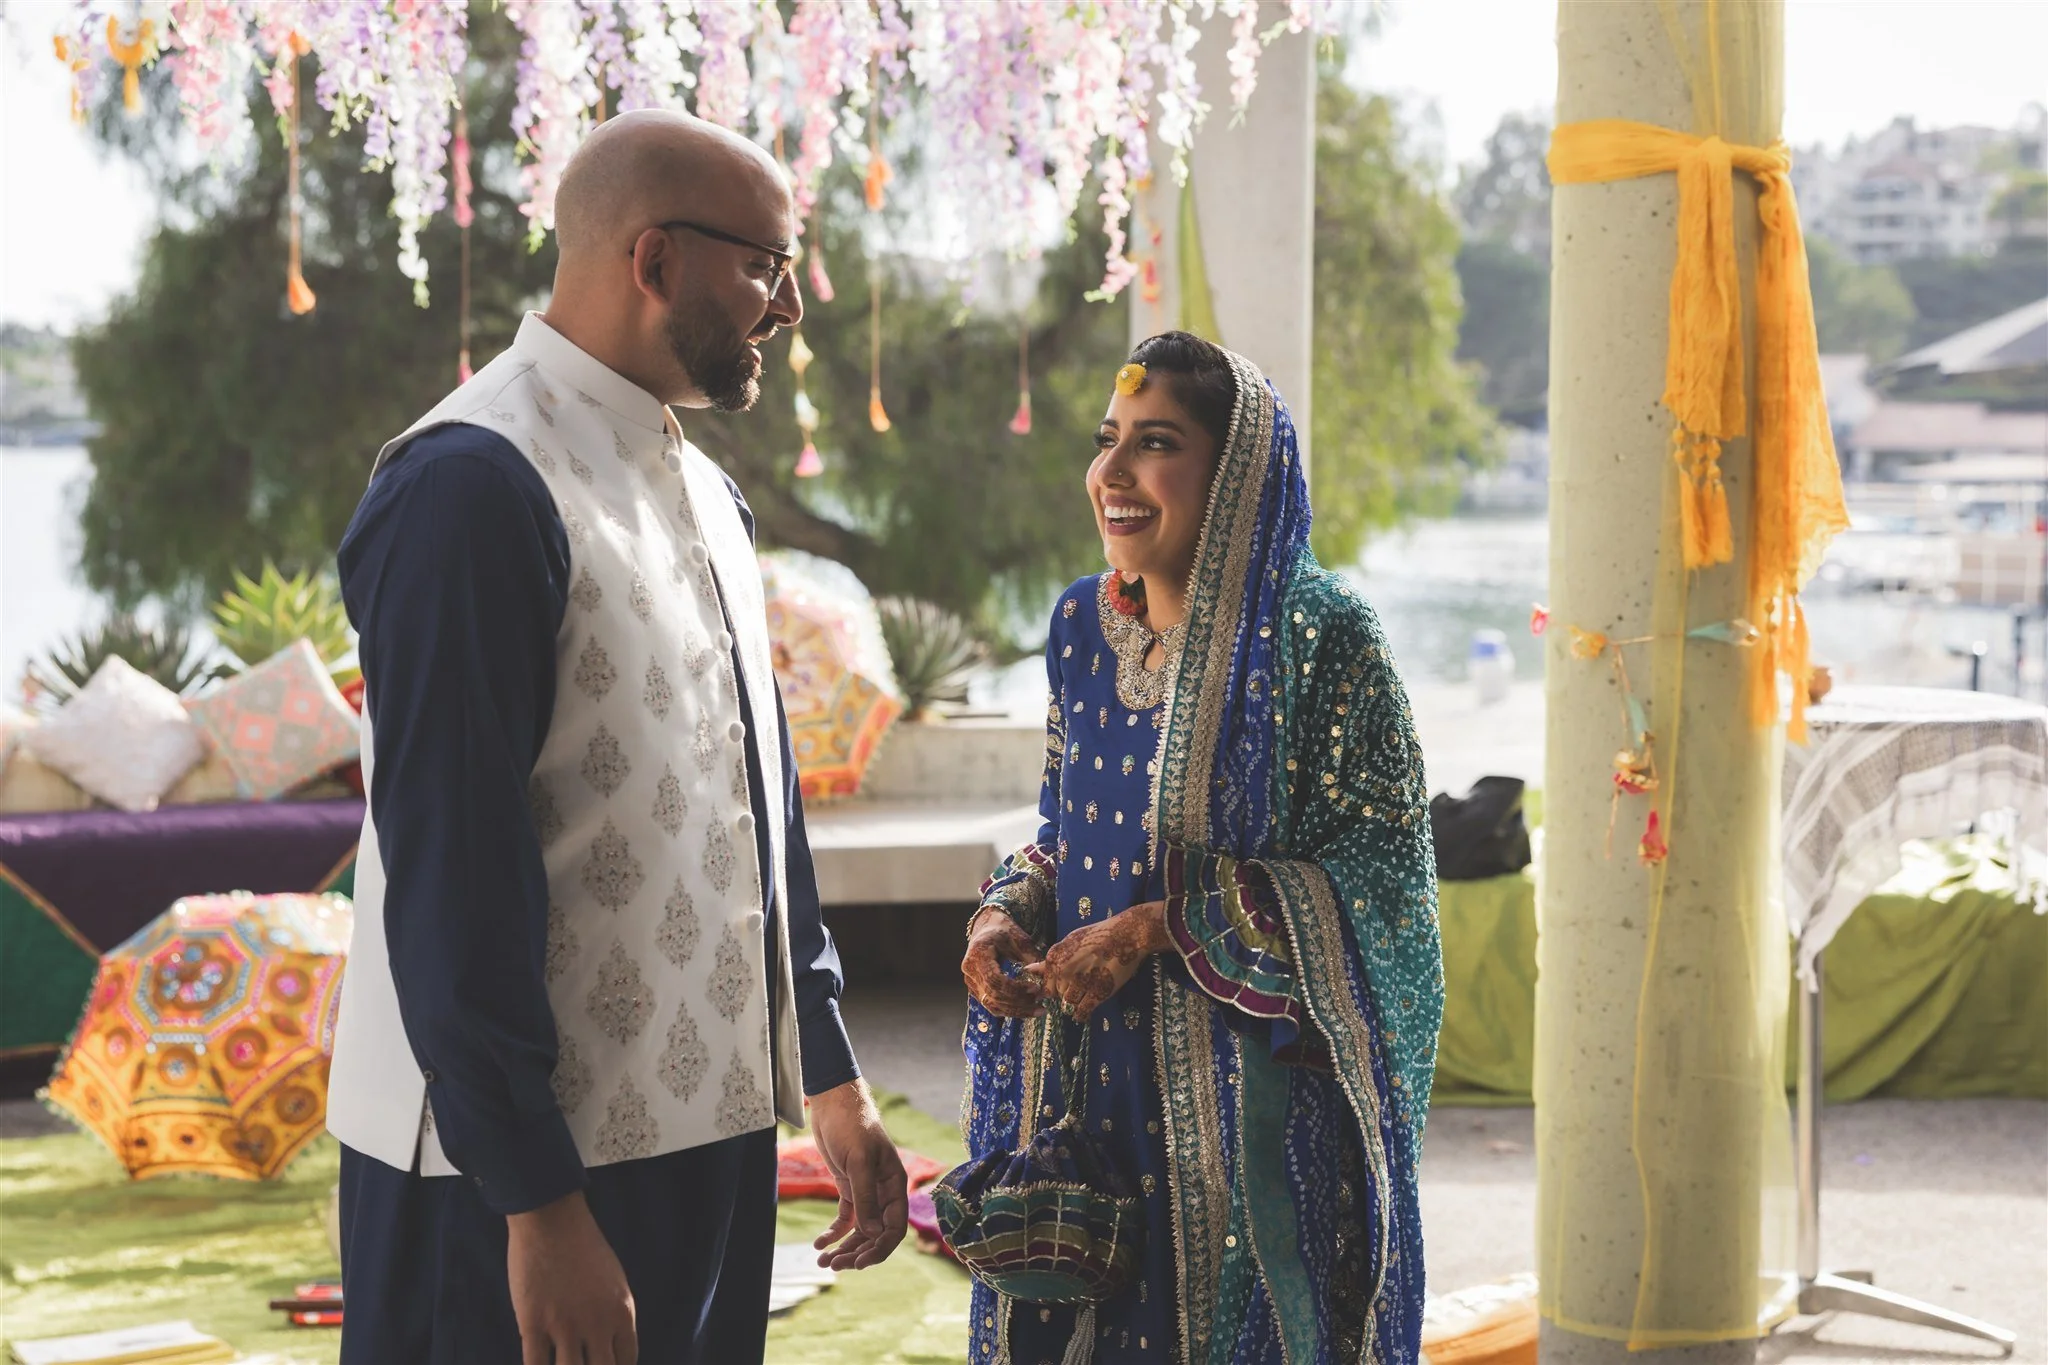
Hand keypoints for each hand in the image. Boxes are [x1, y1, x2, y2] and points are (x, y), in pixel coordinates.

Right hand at [507, 1191, 636, 1364]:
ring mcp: (565, 1327)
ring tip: (561, 1364)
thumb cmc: (584, 1245)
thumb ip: (614, 1314)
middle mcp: (597, 1325)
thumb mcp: (615, 1281)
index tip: (604, 1364)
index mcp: (622, 1313)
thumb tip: (611, 1342)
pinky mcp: (533, 1325)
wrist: (552, 1222)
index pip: (627, 1360)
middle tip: (584, 1364)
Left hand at [808, 1078, 908, 1270]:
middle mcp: (883, 1192)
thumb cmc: (852, 1126)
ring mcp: (865, 1190)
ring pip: (859, 1230)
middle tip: (834, 1266)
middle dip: (857, 1252)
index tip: (860, 1263)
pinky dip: (833, 1233)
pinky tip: (819, 1244)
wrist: (834, 1103)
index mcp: (894, 1185)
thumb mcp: (859, 1161)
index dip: (880, 1249)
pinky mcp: (848, 1186)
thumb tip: (872, 1233)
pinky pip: (845, 1218)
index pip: (894, 1227)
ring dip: (843, 1247)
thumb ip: (866, 1197)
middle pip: (875, 1234)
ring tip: (823, 1262)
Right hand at [961, 907, 1045, 1016]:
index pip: (994, 980)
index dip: (1015, 988)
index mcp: (978, 954)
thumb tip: (1047, 977)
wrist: (987, 928)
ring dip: (1016, 1011)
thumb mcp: (1019, 938)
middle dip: (1019, 1003)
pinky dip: (1010, 1009)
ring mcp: (971, 981)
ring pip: (992, 1005)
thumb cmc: (1003, 930)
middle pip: (993, 996)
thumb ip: (1031, 957)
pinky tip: (1027, 1010)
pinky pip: (992, 1005)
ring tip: (1039, 1010)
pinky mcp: (976, 989)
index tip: (1036, 989)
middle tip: (1041, 1005)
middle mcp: (970, 970)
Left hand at [1029, 901, 1169, 1019]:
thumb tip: (1029, 970)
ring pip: (1069, 1004)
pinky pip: (1082, 1012)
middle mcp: (1063, 972)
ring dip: (1076, 1002)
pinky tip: (1087, 1008)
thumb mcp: (1070, 941)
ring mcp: (1079, 984)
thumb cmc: (1098, 936)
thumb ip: (1050, 960)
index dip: (1054, 987)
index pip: (1045, 986)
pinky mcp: (1096, 994)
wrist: (1125, 936)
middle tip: (1080, 985)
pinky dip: (1082, 1014)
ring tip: (1087, 991)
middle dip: (1066, 993)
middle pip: (1057, 995)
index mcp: (1054, 958)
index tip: (1064, 985)